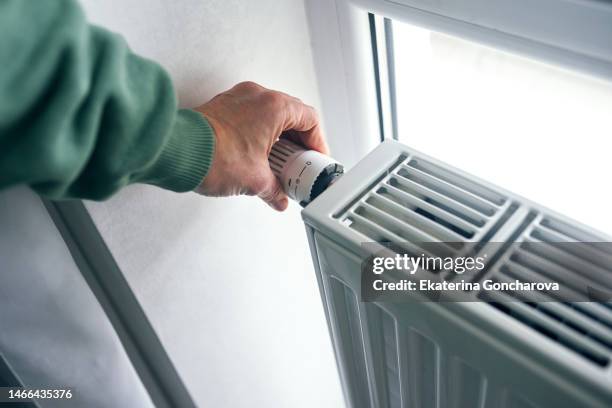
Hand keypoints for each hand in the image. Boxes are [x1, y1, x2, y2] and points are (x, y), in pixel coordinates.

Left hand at [194, 81, 327, 210]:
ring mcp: (238, 98)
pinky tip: (255, 156)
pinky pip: (251, 116)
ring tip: (275, 163)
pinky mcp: (222, 106)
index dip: (317, 142)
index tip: (315, 158)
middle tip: (298, 163)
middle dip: (298, 142)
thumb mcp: (254, 180)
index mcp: (274, 107)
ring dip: (278, 138)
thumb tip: (278, 197)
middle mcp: (257, 96)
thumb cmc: (212, 156)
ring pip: (270, 115)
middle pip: (292, 116)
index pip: (310, 119)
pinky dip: (259, 134)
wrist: (175, 151)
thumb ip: (274, 190)